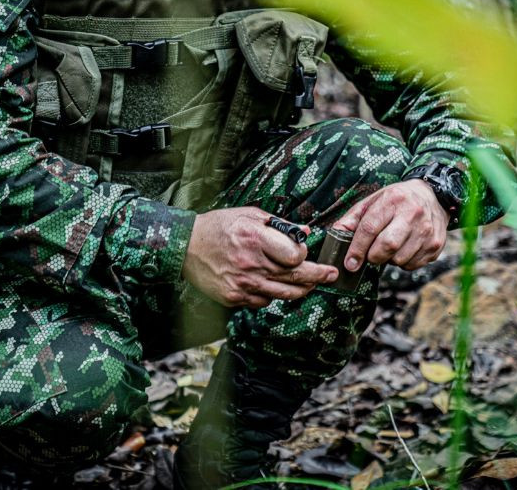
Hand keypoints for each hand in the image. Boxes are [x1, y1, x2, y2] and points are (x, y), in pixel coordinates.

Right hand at [181, 206, 336, 308]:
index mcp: (255, 238)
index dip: (305, 255)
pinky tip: (274, 285)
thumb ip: (278, 224)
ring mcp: (243, 283)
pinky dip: (273, 294)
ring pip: (284, 294)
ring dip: (302, 290)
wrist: (186, 246)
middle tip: (331, 274)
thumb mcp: (248, 215)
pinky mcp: (234, 297)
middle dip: (318, 276)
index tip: (304, 252)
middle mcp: (251, 263)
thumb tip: (304, 233)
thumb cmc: (218, 227)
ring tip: (312, 285)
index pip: (295, 256)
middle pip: (295, 277)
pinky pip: (264, 301)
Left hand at [335, 180, 447, 272]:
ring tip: (389, 247)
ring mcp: (427, 230)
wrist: (432, 196)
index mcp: (393, 200)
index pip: (370, 229)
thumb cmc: (396, 200)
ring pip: (400, 259)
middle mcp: (413, 214)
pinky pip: (412, 265)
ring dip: (388, 260)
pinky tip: (403, 248)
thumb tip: (336, 236)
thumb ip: (352, 219)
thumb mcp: (373, 201)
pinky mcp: (436, 245)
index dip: (357, 249)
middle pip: (387, 246)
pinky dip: (403, 262)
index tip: (350, 263)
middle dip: (373, 256)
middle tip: (371, 254)